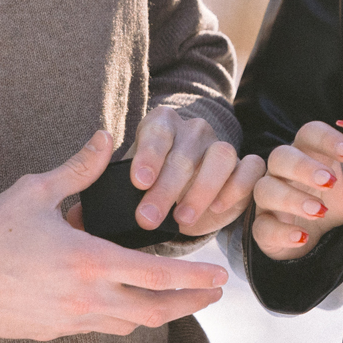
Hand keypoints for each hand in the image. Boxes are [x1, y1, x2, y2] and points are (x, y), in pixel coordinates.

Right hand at [0, 131, 229, 340]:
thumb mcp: (35, 191)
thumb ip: (78, 168)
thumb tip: (105, 138)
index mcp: (90, 262)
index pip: (159, 276)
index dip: (195, 278)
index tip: (221, 277)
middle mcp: (88, 298)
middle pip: (155, 310)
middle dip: (190, 302)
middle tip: (213, 293)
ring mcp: (72, 320)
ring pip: (129, 324)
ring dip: (155, 311)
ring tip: (171, 296)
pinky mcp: (54, 332)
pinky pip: (99, 328)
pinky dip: (119, 316)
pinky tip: (120, 301)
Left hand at [124, 104, 266, 238]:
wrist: (185, 194)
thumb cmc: (153, 186)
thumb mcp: (132, 181)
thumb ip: (121, 185)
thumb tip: (91, 205)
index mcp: (162, 123)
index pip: (157, 133)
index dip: (148, 157)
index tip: (138, 182)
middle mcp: (194, 130)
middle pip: (185, 154)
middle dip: (166, 189)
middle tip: (148, 218)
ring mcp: (222, 145)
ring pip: (221, 156)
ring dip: (201, 190)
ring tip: (182, 219)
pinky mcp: (246, 165)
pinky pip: (251, 168)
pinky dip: (237, 187)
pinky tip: (218, 207)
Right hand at [251, 120, 342, 258]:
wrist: (314, 236)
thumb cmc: (335, 199)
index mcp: (308, 150)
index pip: (309, 132)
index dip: (327, 140)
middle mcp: (282, 169)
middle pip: (280, 156)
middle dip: (304, 167)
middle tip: (330, 182)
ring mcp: (269, 197)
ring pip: (267, 189)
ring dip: (292, 198)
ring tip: (320, 211)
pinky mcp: (262, 226)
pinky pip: (261, 226)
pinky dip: (282, 231)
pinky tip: (302, 237)